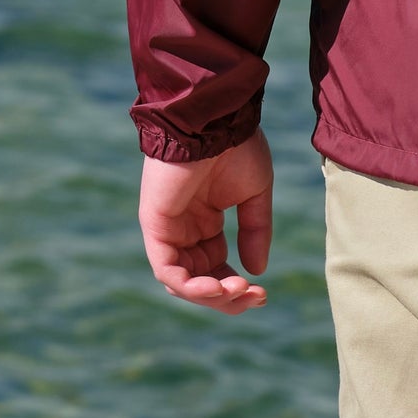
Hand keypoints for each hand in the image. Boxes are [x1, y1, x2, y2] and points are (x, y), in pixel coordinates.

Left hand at [138, 130, 274, 314]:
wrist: (216, 120)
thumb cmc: (236, 147)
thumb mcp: (254, 195)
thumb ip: (255, 232)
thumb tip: (257, 271)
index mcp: (205, 220)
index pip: (215, 267)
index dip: (236, 288)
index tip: (262, 293)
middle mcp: (184, 228)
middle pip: (199, 280)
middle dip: (227, 296)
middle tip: (255, 297)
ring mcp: (167, 228)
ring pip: (182, 281)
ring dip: (211, 295)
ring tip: (237, 291)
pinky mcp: (155, 225)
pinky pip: (167, 269)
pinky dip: (190, 286)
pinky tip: (218, 287)